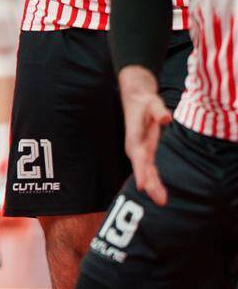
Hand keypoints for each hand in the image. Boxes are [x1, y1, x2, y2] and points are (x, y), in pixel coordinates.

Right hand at [121, 66, 171, 206]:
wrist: (136, 99)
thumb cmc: (145, 101)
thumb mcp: (153, 102)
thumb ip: (159, 111)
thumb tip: (166, 118)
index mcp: (135, 138)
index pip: (139, 157)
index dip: (141, 172)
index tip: (143, 186)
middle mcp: (135, 147)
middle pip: (143, 169)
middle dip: (151, 184)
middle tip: (161, 200)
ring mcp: (139, 150)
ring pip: (146, 171)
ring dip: (153, 185)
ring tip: (162, 200)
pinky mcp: (144, 151)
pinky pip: (148, 168)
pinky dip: (153, 180)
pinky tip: (159, 191)